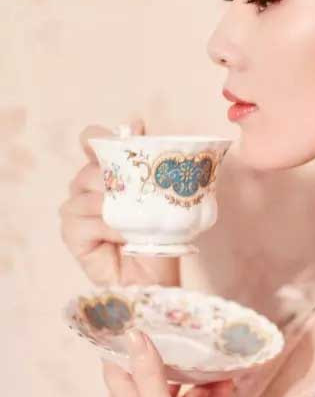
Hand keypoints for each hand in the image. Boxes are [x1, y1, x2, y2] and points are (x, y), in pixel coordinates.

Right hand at [59, 119, 179, 286]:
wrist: (156, 274)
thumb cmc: (159, 235)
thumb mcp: (160, 194)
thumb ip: (148, 160)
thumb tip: (135, 121)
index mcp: (107, 172)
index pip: (91, 141)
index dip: (95, 137)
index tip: (111, 138)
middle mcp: (86, 187)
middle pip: (88, 169)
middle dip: (113, 180)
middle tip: (137, 196)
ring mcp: (75, 210)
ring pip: (84, 193)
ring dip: (113, 207)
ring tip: (134, 222)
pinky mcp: (71, 234)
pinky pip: (82, 221)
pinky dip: (106, 228)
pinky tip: (122, 237)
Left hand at [101, 328, 234, 396]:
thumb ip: (149, 375)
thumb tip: (133, 333)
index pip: (120, 372)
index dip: (124, 347)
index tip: (136, 318)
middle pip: (160, 383)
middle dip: (179, 362)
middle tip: (199, 336)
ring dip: (204, 383)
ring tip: (225, 362)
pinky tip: (230, 389)